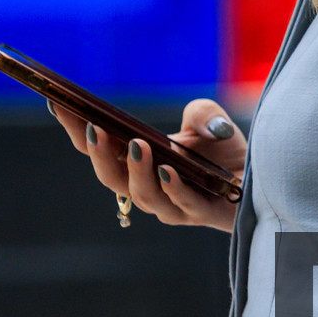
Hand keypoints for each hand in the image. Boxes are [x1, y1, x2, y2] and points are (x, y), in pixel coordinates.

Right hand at [52, 96, 245, 232]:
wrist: (261, 180)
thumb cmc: (225, 155)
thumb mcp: (210, 122)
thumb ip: (201, 113)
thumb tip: (197, 125)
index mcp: (138, 161)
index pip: (99, 146)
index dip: (75, 127)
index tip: (56, 102)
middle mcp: (149, 185)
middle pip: (110, 177)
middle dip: (98, 154)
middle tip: (95, 129)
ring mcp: (172, 204)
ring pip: (142, 196)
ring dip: (136, 171)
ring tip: (137, 145)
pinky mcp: (201, 213)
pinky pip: (182, 206)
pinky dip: (173, 188)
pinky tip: (169, 171)